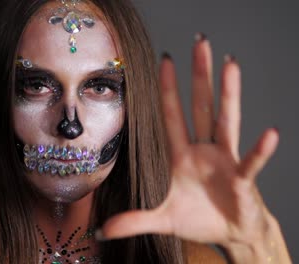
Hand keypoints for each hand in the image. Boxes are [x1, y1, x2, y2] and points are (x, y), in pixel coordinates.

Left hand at [100, 35, 278, 248]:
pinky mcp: (242, 179)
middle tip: (200, 44)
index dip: (168, 90)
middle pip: (200, 107)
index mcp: (181, 156)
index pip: (171, 116)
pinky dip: (259, 150)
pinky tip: (270, 134)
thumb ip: (134, 221)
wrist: (230, 234)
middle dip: (199, 76)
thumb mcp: (162, 220)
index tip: (164, 62)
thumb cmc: (198, 219)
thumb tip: (102, 231)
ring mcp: (224, 161)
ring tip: (231, 66)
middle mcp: (203, 151)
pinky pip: (250, 162)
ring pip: (225, 120)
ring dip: (229, 94)